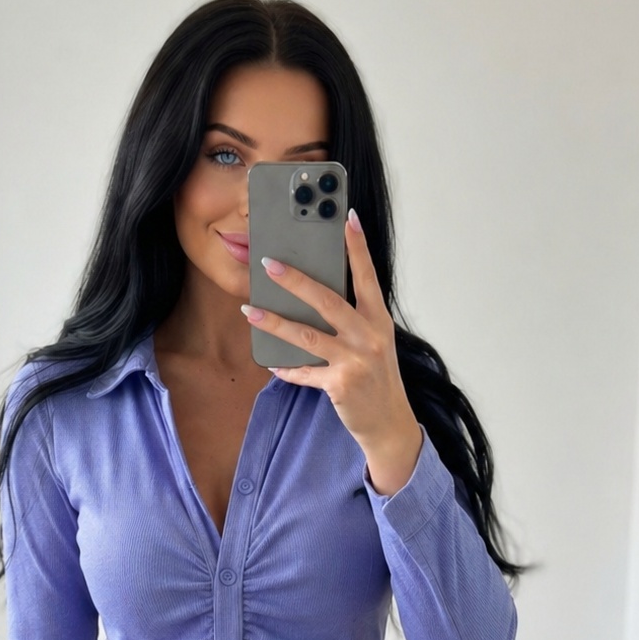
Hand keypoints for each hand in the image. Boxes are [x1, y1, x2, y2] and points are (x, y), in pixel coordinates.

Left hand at [240, 208, 420, 470]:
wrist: (389, 423)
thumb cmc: (377, 378)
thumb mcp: (374, 342)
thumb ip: (352, 318)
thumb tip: (314, 295)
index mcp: (378, 320)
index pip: (367, 275)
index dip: (357, 246)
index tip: (346, 217)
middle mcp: (369, 336)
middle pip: (327, 301)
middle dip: (295, 280)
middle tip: (268, 262)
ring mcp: (356, 361)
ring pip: (307, 336)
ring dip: (274, 322)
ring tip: (249, 309)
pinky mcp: (341, 385)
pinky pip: (304, 373)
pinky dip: (286, 369)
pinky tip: (271, 363)